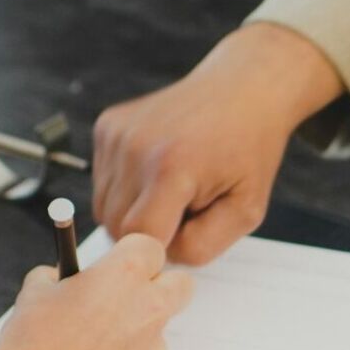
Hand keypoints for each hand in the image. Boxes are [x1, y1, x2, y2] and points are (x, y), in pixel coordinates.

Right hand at [0, 235, 192, 349]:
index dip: (132, 254)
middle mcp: (147, 307)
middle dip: (161, 285)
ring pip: (159, 327)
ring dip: (137, 327)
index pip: (150, 247)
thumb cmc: (33, 342)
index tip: (116, 264)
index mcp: (123, 274)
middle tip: (128, 294)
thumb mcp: (36, 291)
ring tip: (93, 342)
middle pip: (181, 284)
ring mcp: (151, 346)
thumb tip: (63, 279)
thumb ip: (59, 277)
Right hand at [92, 23, 344, 264]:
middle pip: (116, 226)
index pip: (138, 239)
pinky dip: (126, 186)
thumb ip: (202, 246)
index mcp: (172, 168)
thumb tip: (157, 260)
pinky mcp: (107, 125)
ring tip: (172, 188)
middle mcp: (135, 147)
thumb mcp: (246, 209)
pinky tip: (157, 168)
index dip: (160, 250)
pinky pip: (102, 180)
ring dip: (134, 210)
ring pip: (104, 207)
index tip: (184, 237)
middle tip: (185, 210)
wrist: (241, 89)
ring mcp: (116, 133)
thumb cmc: (248, 149)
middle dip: (148, 232)